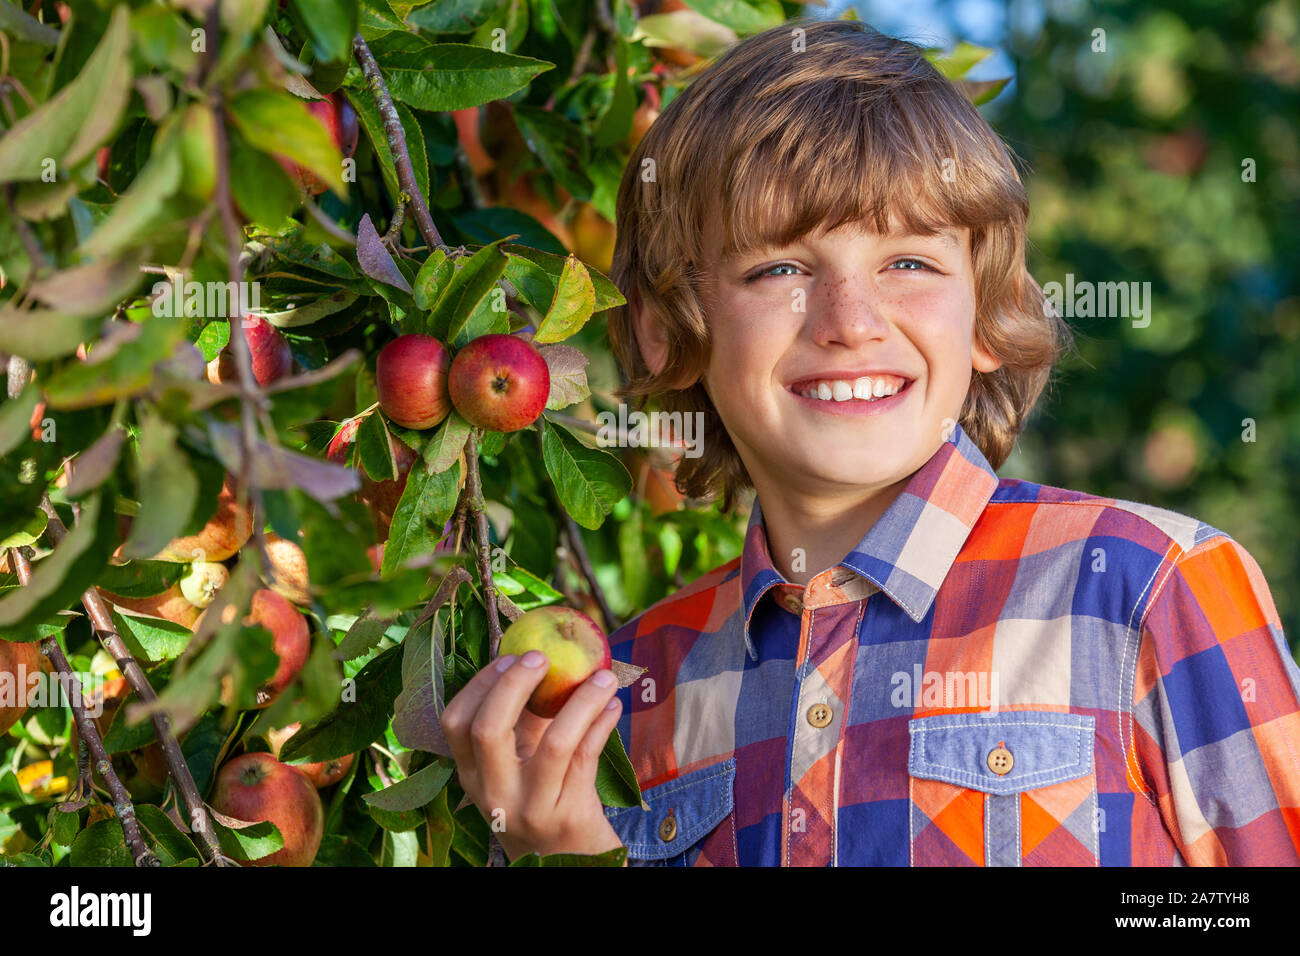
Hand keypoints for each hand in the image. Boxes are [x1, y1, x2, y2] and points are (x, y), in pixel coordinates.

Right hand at [440, 649, 625, 861]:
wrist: (568, 863)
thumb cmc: (543, 802)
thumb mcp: (519, 768)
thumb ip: (521, 723)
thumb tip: (537, 659)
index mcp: (472, 776)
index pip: (455, 723)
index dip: (480, 683)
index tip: (509, 656)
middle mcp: (493, 794)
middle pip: (488, 729)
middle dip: (515, 683)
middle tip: (543, 657)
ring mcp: (531, 808)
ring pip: (554, 743)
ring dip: (582, 701)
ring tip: (603, 677)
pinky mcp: (569, 816)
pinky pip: (587, 757)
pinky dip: (602, 724)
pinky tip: (613, 706)